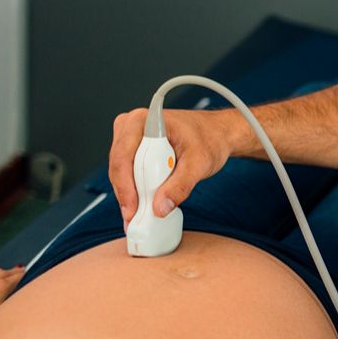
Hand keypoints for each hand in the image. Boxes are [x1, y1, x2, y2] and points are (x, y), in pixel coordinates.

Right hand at [109, 107, 237, 223]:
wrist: (218, 133)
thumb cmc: (210, 139)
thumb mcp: (199, 163)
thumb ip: (180, 186)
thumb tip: (160, 207)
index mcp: (146, 121)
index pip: (124, 155)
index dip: (125, 185)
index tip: (132, 208)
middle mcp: (133, 126)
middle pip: (119, 165)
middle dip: (126, 194)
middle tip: (135, 218)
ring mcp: (131, 138)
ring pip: (121, 171)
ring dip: (130, 194)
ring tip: (138, 215)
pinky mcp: (135, 150)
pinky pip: (128, 172)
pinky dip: (135, 189)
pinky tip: (142, 205)